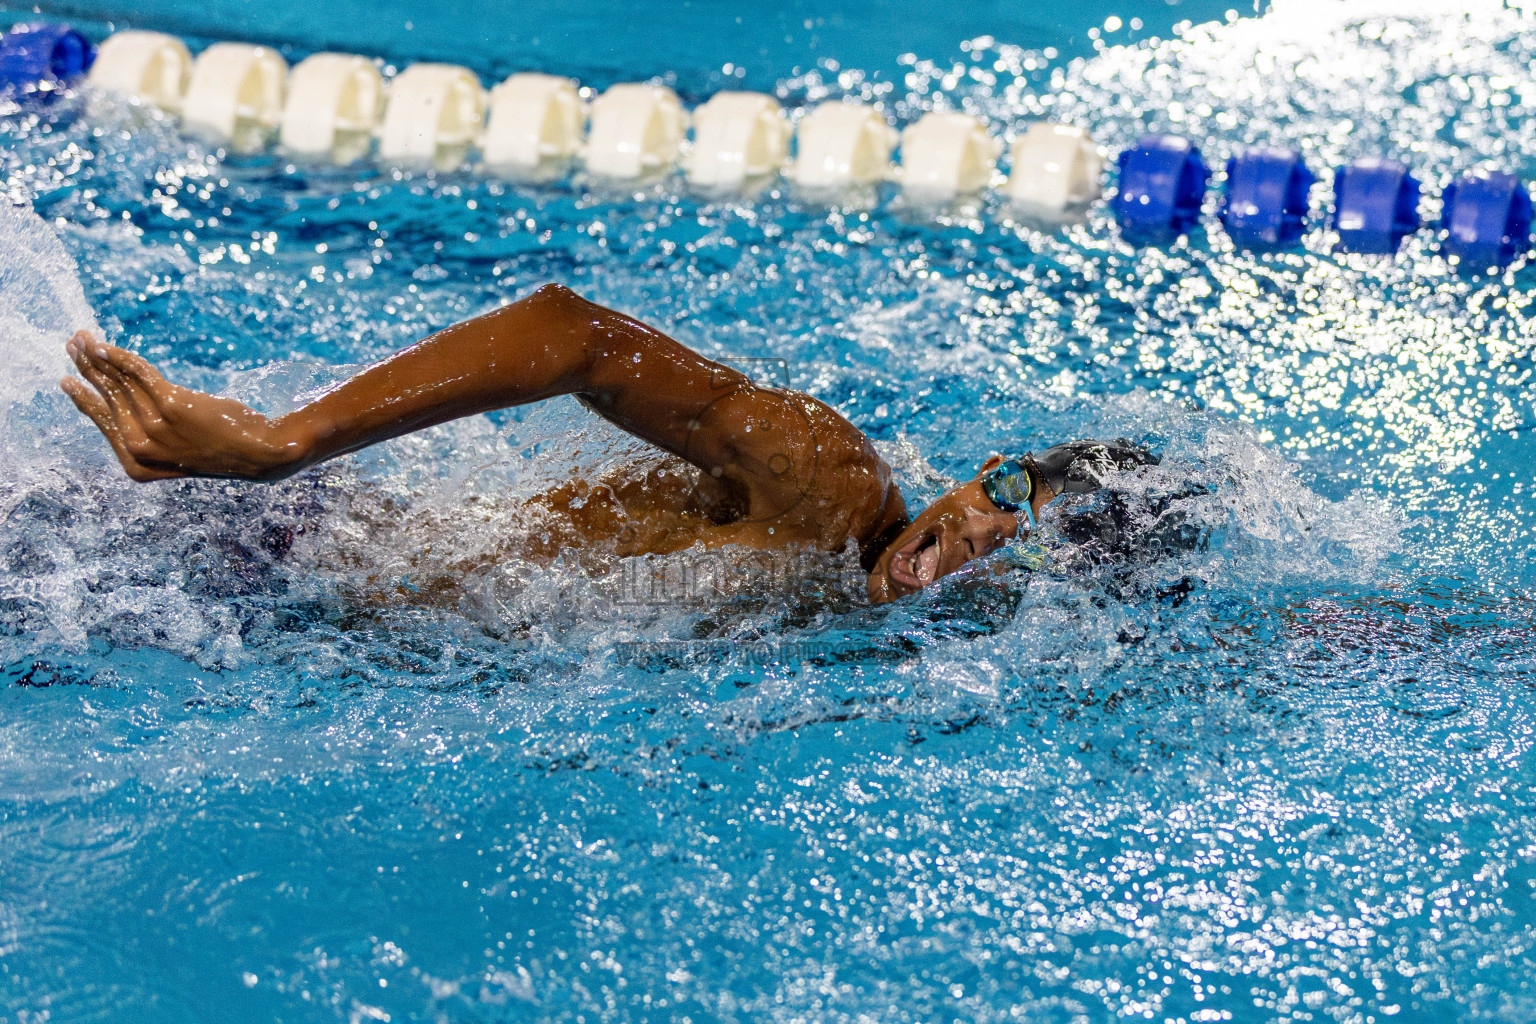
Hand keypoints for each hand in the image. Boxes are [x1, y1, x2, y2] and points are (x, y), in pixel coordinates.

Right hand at [60, 332, 307, 481]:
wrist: (260, 453)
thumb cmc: (218, 446)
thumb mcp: (174, 446)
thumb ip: (145, 431)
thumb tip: (116, 402)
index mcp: (136, 464)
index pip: (103, 421)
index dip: (85, 396)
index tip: (68, 378)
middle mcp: (140, 448)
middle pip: (108, 397)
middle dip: (86, 366)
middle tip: (72, 344)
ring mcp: (155, 428)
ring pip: (119, 383)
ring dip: (96, 354)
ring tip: (80, 338)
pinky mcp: (172, 406)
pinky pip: (138, 374)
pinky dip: (118, 356)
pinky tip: (103, 344)